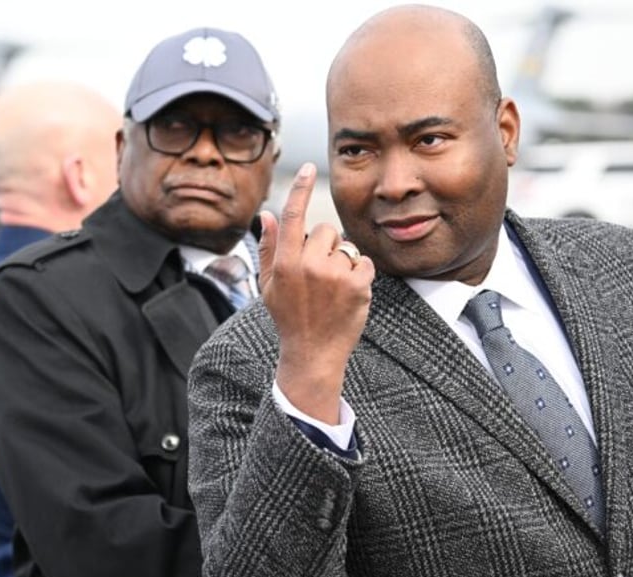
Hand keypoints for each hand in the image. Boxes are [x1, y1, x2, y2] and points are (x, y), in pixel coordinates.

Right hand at [258, 163, 374, 423]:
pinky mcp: (358, 286)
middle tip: (320, 275)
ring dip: (343, 262)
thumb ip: (269, 248)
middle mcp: (309, 266)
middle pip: (326, 230)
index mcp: (285, 263)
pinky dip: (361, 276)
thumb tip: (267, 214)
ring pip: (346, 247)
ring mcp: (335, 276)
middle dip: (326, 246)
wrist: (313, 353)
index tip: (310, 167)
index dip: (302, 188)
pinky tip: (349, 295)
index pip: (294, 216)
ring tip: (333, 289)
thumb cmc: (290, 317)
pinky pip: (365, 263)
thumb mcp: (270, 285)